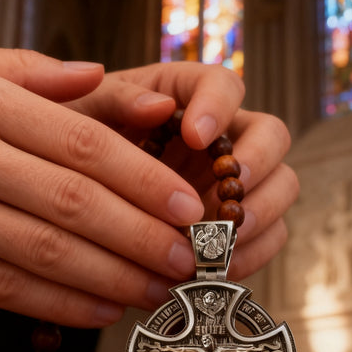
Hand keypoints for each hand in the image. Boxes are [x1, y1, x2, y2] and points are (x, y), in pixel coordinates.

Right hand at [0, 42, 218, 326]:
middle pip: (75, 202)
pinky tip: (103, 311)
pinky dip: (61, 304)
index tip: (188, 206)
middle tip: (191, 259)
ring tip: (161, 291)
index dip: (145, 178)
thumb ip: (31, 73)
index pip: (83, 141)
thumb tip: (107, 76)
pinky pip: (6, 289)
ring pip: (47, 252)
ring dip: (115, 277)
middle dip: (144, 236)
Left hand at [65, 61, 299, 280]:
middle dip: (258, 165)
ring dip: (261, 213)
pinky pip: (268, 237)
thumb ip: (116, 101)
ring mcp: (233, 183)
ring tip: (222, 240)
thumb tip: (159, 106)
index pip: (224, 84)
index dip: (219, 106)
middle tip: (226, 195)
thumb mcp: (80, 116)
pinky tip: (216, 267)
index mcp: (186, 96)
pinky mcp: (236, 225)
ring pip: (282, 186)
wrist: (69, 205)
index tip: (195, 134)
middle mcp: (222, 136)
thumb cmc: (72, 147)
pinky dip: (251, 253)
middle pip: (271, 135)